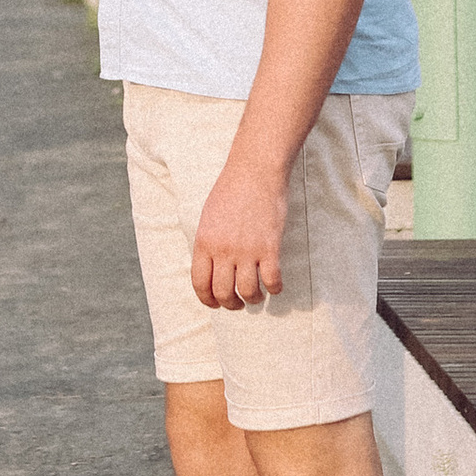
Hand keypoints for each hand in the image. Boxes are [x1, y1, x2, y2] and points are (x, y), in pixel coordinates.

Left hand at [191, 152, 286, 312]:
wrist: (255, 171)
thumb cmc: (232, 190)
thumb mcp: (208, 217)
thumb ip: (208, 243)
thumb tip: (210, 267)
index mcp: (204, 242)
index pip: (200, 284)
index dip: (208, 300)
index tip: (216, 304)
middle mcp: (223, 250)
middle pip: (223, 293)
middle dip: (231, 304)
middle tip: (238, 304)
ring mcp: (247, 250)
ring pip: (247, 291)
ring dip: (253, 299)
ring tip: (257, 296)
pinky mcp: (269, 247)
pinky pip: (272, 280)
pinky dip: (274, 289)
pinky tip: (275, 286)